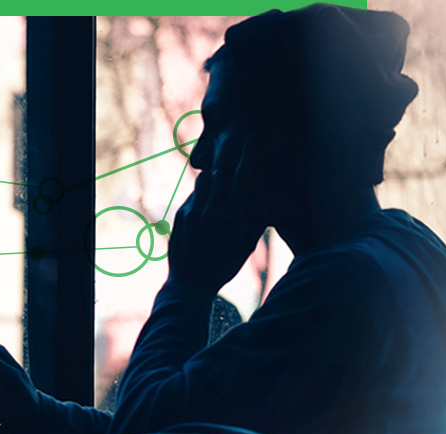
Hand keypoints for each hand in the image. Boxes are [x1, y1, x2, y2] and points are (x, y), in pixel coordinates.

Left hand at [167, 135, 268, 293]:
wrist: (191, 284)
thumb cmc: (223, 265)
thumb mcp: (246, 245)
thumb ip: (256, 220)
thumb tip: (266, 199)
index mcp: (233, 219)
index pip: (243, 179)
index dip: (249, 155)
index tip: (253, 138)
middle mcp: (213, 213)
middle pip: (222, 174)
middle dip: (228, 168)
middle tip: (232, 165)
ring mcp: (194, 213)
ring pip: (204, 181)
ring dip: (212, 182)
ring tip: (216, 195)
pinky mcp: (180, 215)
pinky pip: (193, 196)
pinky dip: (200, 198)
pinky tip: (203, 215)